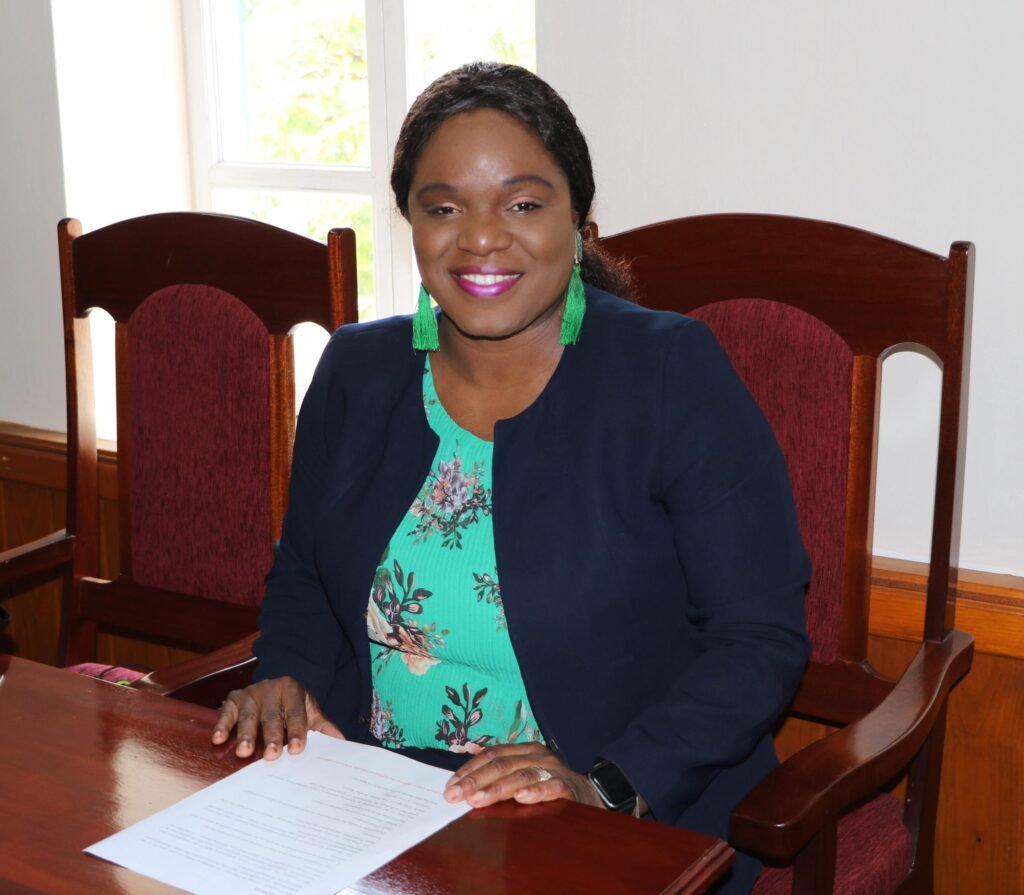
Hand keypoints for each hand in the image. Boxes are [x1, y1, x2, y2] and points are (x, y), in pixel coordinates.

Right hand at [211, 676, 343, 759]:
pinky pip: (226, 712)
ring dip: (245, 734)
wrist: (277, 687)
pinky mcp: (234, 698)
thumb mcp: (310, 712)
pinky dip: (221, 725)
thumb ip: (323, 727)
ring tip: (243, 752)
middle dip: (272, 736)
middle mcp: (271, 689)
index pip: (296, 713)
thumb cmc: (294, 706)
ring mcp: (251, 694)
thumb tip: (341, 742)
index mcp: (293, 691)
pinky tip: (218, 739)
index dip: (297, 731)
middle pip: (272, 716)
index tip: (297, 750)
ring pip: (248, 715)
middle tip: (272, 756)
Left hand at [443, 743, 603, 809]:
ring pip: (522, 775)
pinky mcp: (570, 787)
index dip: (470, 769)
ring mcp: (554, 770)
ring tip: (478, 799)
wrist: (592, 795)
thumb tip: (467, 769)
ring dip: (498, 788)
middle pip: (502, 765)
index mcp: (525, 751)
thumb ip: (501, 773)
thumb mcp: (525, 776)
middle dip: (476, 780)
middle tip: (456, 795)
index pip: (492, 755)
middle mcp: (538, 756)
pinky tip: (522, 798)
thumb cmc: (550, 788)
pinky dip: (536, 791)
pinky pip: (552, 787)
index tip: (451, 786)